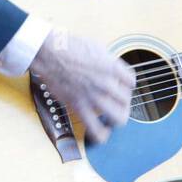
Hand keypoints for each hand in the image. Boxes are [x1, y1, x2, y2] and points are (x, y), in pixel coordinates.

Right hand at [30, 28, 135, 143]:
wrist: (49, 53)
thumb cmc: (69, 46)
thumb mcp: (97, 48)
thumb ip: (108, 62)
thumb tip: (113, 70)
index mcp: (113, 67)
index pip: (131, 82)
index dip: (126, 85)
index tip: (120, 86)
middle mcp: (107, 83)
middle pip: (127, 100)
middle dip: (124, 102)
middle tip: (117, 103)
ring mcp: (94, 97)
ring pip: (119, 118)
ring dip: (116, 119)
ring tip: (111, 119)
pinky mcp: (79, 107)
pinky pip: (96, 130)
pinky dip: (102, 134)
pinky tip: (103, 132)